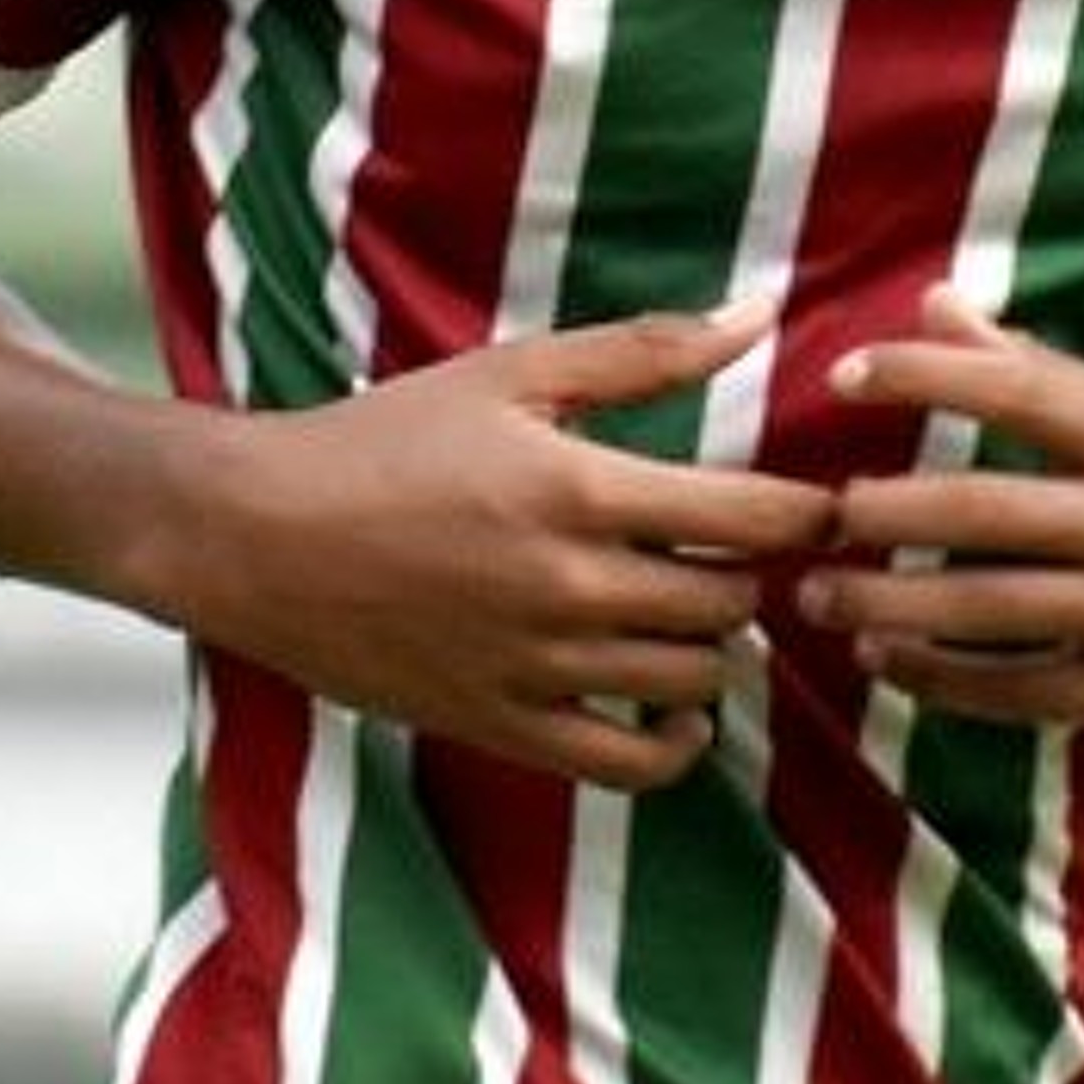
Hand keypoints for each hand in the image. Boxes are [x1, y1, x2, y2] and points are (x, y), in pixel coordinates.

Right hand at [152, 301, 834, 790]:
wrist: (258, 534)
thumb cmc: (388, 438)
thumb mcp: (514, 373)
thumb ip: (645, 350)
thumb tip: (759, 316)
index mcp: (580, 491)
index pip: (751, 520)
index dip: (811, 514)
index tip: (825, 504)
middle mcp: (569, 589)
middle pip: (730, 604)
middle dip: (754, 574)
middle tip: (737, 548)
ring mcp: (535, 669)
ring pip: (691, 682)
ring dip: (718, 648)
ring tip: (700, 609)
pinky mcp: (500, 726)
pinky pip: (627, 767)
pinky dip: (674, 745)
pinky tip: (675, 707)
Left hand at [799, 288, 1083, 729]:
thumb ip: (1031, 365)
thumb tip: (930, 300)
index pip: (1023, 390)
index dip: (929, 373)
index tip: (844, 372)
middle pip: (994, 512)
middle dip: (890, 515)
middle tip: (817, 514)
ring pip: (999, 611)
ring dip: (897, 607)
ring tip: (820, 599)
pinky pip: (1029, 692)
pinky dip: (948, 680)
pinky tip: (887, 662)